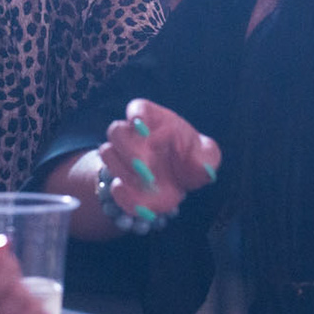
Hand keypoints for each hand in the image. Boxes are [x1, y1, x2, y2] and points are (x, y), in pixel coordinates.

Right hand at [98, 98, 220, 218]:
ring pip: (107, 153)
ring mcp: (122, 157)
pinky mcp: (120, 181)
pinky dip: (123, 196)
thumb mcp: (206, 155)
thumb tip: (200, 166)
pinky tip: (140, 205)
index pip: (138, 109)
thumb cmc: (192, 159)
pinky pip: (112, 187)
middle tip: (146, 167)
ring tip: (147, 184)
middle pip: (116, 130)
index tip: (141, 126)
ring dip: (122, 169)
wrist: (178, 181)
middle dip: (128, 148)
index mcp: (153, 120)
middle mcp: (132, 135)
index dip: (137, 116)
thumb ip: (206, 158)